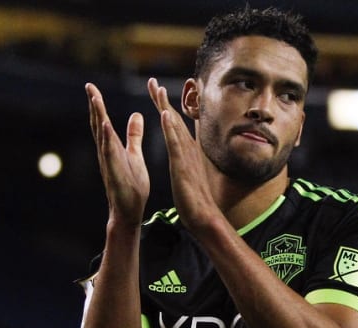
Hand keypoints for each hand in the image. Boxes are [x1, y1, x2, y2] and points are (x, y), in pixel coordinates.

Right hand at [86, 83, 148, 225]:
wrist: (128, 211)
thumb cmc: (131, 184)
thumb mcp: (134, 154)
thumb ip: (134, 136)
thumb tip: (136, 115)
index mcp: (112, 147)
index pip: (103, 122)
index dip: (98, 105)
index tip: (92, 87)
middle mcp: (106, 152)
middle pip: (98, 124)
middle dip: (94, 105)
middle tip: (89, 86)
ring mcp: (108, 162)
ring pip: (102, 136)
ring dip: (98, 117)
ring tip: (94, 99)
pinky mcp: (114, 171)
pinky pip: (110, 153)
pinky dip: (107, 138)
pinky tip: (106, 125)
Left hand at [147, 78, 219, 231]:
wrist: (204, 215)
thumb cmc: (196, 199)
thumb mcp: (189, 174)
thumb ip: (187, 161)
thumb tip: (185, 155)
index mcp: (186, 152)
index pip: (174, 125)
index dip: (165, 108)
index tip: (156, 92)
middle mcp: (188, 149)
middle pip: (174, 120)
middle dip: (162, 100)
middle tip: (152, 82)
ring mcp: (186, 156)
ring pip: (174, 126)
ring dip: (165, 106)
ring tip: (156, 89)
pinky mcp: (182, 165)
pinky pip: (175, 143)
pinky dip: (170, 127)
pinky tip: (164, 113)